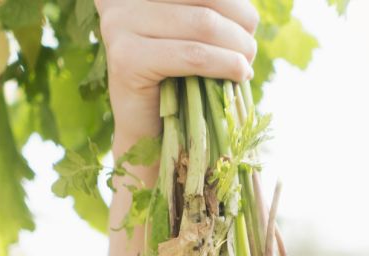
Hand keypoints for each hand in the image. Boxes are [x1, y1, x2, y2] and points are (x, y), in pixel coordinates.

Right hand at [95, 0, 259, 136]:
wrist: (149, 131)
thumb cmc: (180, 79)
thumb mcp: (196, 33)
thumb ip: (211, 12)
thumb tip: (248, 10)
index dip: (235, 4)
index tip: (248, 26)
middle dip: (240, 25)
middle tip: (249, 52)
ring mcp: (119, 24)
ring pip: (203, 24)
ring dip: (238, 46)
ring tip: (245, 66)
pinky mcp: (126, 58)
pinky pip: (192, 55)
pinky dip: (225, 64)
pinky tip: (239, 74)